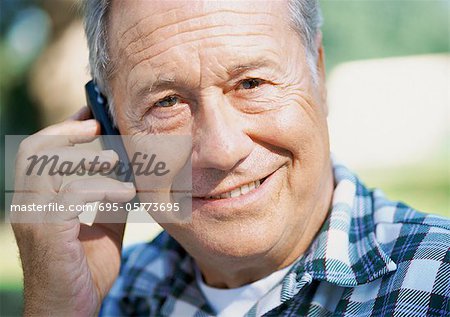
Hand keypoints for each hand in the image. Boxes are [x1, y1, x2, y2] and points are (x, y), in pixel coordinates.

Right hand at [10, 107, 135, 315]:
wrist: (71, 310)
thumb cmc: (86, 269)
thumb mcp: (104, 226)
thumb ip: (110, 200)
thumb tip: (129, 174)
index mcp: (40, 199)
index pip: (42, 152)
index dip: (65, 128)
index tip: (92, 113)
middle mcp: (29, 204)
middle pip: (35, 150)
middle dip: (67, 131)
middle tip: (97, 124)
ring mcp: (34, 217)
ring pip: (48, 167)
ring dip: (85, 158)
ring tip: (115, 160)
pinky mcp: (47, 232)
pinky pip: (72, 196)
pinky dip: (103, 189)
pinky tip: (127, 195)